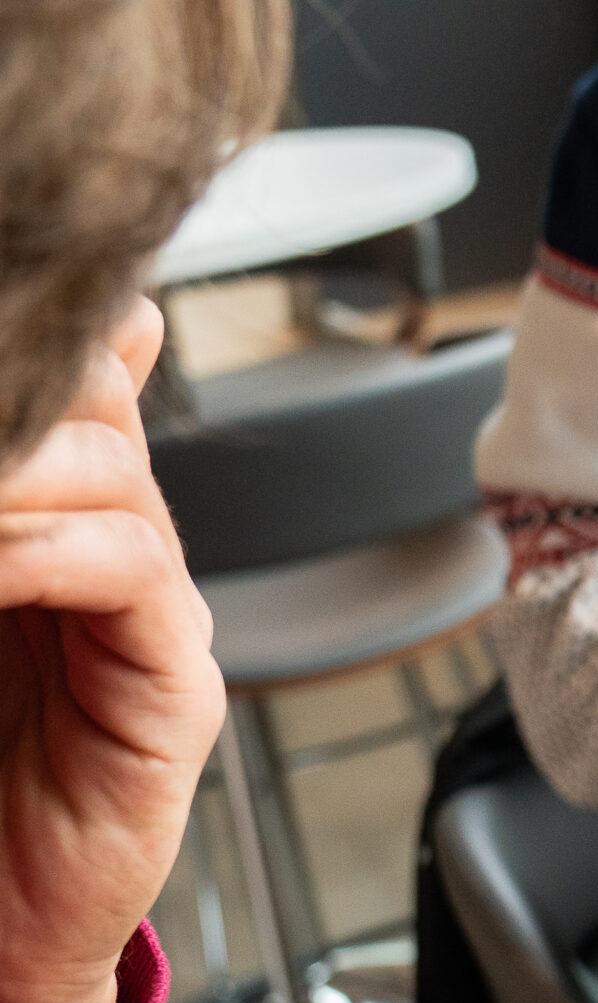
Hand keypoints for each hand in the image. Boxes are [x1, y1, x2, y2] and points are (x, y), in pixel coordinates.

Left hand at [0, 298, 220, 1002]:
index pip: (78, 381)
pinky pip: (134, 579)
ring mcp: (156, 624)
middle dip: (19, 387)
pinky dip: (44, 551)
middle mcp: (117, 561)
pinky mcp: (173, 695)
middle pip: (99, 411)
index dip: (46, 330)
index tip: (11, 303)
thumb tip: (89, 366)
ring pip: (116, 482)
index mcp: (55, 528)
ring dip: (14, 465)